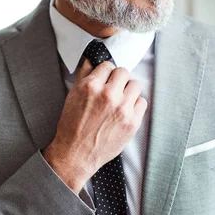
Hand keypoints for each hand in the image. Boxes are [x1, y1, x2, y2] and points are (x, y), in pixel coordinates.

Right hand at [43, 60, 147, 192]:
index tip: (105, 80)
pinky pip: (142, 102)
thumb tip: (92, 60)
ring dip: (128, 90)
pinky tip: (125, 112)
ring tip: (120, 100)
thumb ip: (84, 75)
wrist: (77, 154)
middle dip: (118, 79)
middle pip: (123, 72)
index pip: (107, 65)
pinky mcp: (132, 122)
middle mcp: (108, 95)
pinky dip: (135, 106)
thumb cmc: (72, 126)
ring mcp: (122, 109)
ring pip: (135, 85)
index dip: (105, 73)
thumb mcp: (72, 96)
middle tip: (113, 89)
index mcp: (91, 86)